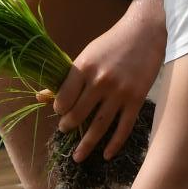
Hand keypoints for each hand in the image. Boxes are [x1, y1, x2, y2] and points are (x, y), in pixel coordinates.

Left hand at [49, 5, 163, 162]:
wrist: (145, 32)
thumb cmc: (113, 42)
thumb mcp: (87, 54)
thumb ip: (68, 77)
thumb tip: (42, 96)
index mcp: (84, 67)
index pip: (64, 97)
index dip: (59, 109)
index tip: (59, 112)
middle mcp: (100, 81)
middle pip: (79, 114)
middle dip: (69, 127)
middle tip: (65, 131)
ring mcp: (119, 92)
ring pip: (99, 125)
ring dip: (87, 144)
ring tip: (77, 156)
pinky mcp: (137, 99)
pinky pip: (124, 127)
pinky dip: (114, 144)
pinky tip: (107, 154)